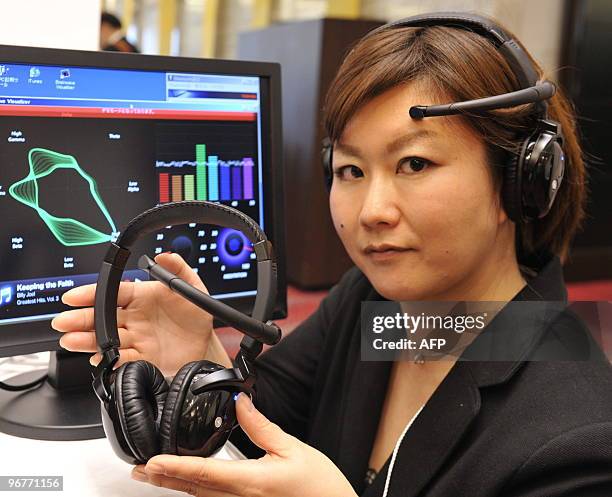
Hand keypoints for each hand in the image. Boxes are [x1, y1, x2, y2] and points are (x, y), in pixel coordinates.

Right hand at [51, 253, 219, 375]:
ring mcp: (136, 338)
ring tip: (70, 340)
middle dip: (81, 319)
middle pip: (103, 317)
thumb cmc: (195, 312)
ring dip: (87, 340)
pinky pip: (122, 358)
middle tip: (63, 321)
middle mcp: (134, 317)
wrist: (205, 341)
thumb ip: (178, 268)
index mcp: (141, 296)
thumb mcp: (191, 286)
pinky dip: (109, 359)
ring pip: (107, 338)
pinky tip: (96, 358)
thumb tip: (165, 255)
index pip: (113, 292)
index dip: (91, 293)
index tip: (73, 296)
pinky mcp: (142, 357)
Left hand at [131, 393, 357, 496]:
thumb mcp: (292, 449)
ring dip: (176, 485)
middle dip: (164, 478)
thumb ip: (261, 427)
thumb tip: (241, 402)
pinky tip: (189, 484)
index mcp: (250, 482)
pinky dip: (196, 491)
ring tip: (154, 474)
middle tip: (139, 468)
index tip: (150, 462)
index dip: (173, 467)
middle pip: (193, 489)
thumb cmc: (319, 488)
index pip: (203, 472)